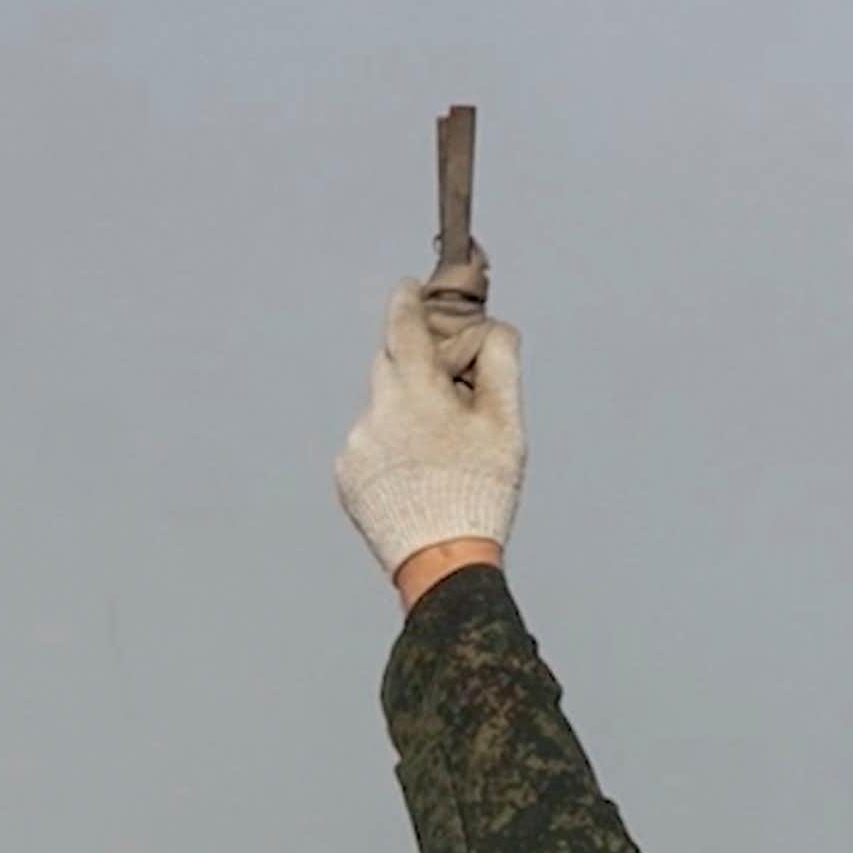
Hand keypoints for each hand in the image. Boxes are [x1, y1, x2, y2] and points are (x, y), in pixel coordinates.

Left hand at [335, 280, 523, 587]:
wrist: (442, 563)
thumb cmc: (480, 491)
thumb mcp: (505, 423)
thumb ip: (499, 361)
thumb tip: (491, 328)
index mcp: (414, 389)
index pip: (402, 322)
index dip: (408, 299)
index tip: (411, 289)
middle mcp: (375, 410)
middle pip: (391, 363)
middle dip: (417, 365)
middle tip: (449, 389)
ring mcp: (356, 445)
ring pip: (382, 408)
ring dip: (406, 415)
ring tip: (438, 455)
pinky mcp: (347, 476)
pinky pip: (369, 444)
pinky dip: (391, 448)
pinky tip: (417, 477)